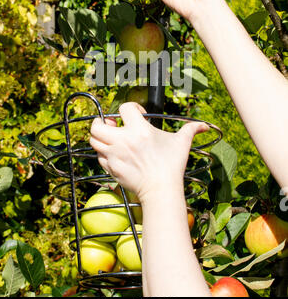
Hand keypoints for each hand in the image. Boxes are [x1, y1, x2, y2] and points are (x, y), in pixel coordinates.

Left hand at [90, 102, 208, 202]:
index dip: (130, 107)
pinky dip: (103, 153)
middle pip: (97, 124)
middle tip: (111, 124)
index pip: (124, 108)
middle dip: (101, 122)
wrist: (161, 190)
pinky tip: (114, 154)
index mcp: (139, 129)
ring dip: (100, 137)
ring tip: (110, 139)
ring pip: (94, 140)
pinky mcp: (111, 168)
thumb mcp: (182, 144)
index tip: (136, 113)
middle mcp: (123, 140)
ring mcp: (115, 154)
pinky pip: (99, 157)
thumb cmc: (172, 165)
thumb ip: (191, 130)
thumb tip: (205, 126)